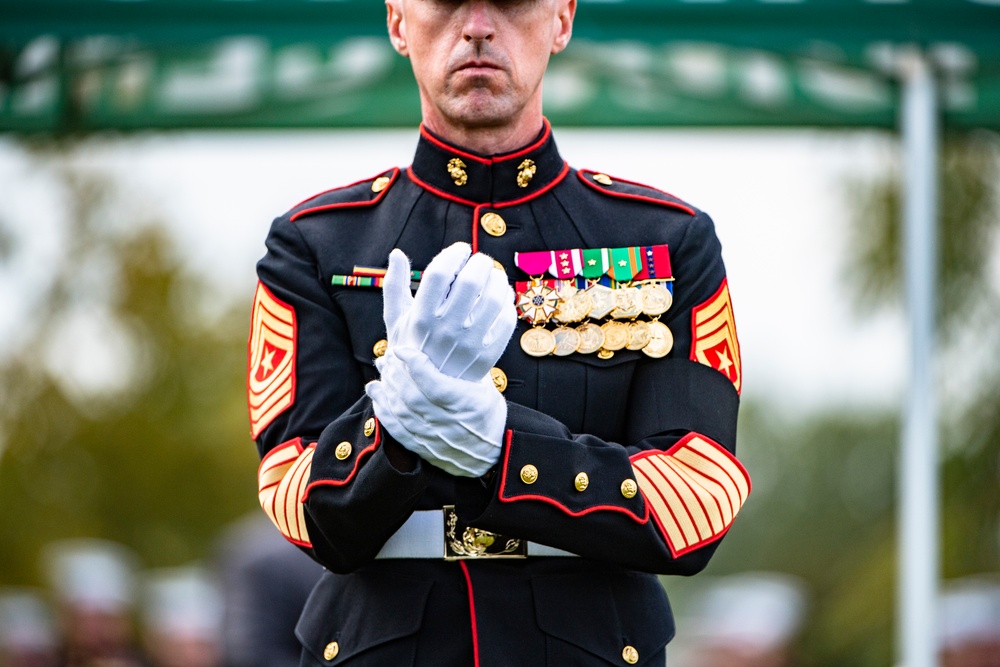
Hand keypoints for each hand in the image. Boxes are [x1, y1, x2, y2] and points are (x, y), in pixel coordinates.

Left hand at [366, 347, 504, 476]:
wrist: (497, 453)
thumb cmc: (491, 415)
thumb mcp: (487, 388)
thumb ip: (466, 369)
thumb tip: (444, 345)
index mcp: (466, 404)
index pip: (432, 382)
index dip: (414, 364)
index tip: (402, 350)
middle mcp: (447, 422)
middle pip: (411, 395)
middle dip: (395, 372)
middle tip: (387, 356)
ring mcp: (433, 437)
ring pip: (401, 411)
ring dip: (386, 389)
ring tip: (380, 371)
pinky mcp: (423, 448)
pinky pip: (397, 430)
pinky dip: (383, 411)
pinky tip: (377, 395)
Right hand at [382, 243, 515, 381]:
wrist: (431, 392)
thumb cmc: (414, 347)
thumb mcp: (397, 320)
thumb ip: (395, 286)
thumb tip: (396, 253)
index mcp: (421, 319)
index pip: (439, 273)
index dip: (453, 254)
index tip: (461, 250)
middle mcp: (446, 331)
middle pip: (470, 281)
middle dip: (479, 262)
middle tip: (480, 260)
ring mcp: (469, 344)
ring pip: (494, 297)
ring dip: (497, 278)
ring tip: (492, 275)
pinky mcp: (489, 355)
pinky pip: (506, 319)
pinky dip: (507, 301)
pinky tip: (500, 296)